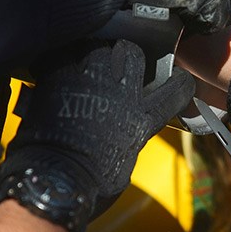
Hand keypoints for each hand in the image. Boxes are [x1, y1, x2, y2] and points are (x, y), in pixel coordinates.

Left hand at [2, 39, 194, 219]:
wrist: (55, 181)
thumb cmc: (92, 185)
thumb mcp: (124, 162)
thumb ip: (127, 138)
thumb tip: (121, 136)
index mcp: (144, 117)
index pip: (177, 88)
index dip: (179, 84)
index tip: (176, 82)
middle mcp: (123, 91)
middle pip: (132, 52)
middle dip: (125, 56)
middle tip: (114, 69)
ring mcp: (90, 78)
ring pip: (97, 45)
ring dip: (90, 54)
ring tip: (81, 68)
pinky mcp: (58, 74)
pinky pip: (60, 53)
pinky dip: (55, 61)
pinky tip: (51, 72)